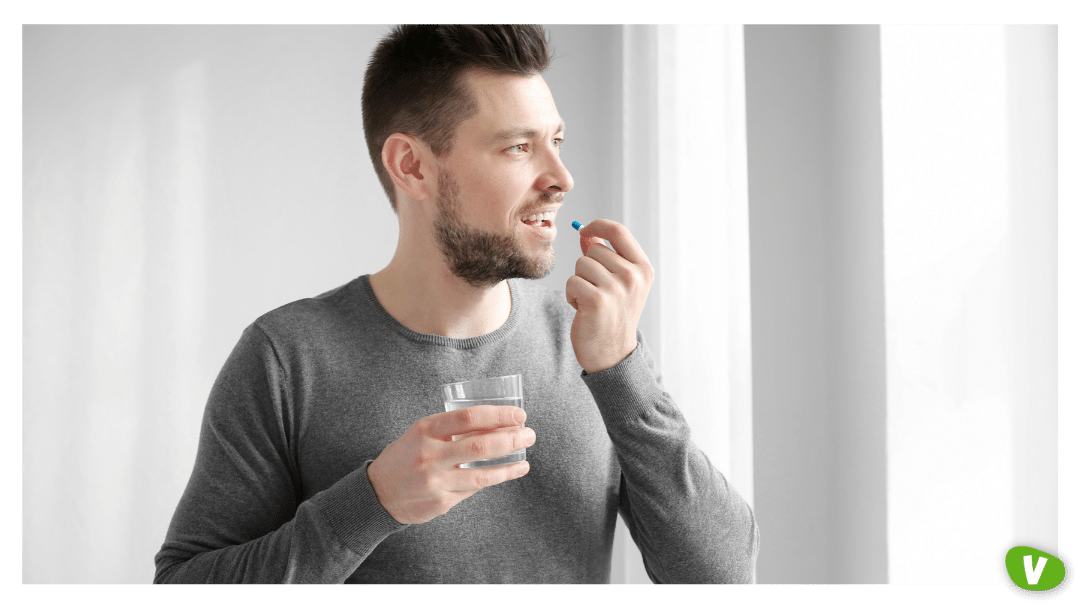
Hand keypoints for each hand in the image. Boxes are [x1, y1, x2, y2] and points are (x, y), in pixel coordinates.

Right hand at [366, 405, 533, 523]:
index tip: (519, 415)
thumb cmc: (406, 456)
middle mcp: (430, 454)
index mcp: (425, 429)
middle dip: (511, 439)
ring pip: (482, 474)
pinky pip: (473, 489)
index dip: (498, 415)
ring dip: (509, 465)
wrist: (378, 493)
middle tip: (529, 434)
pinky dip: (492, 479)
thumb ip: (451, 428)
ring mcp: (435, 480)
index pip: (468, 418)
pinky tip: (507, 473)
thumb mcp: (421, 433)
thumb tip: (495, 423)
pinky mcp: (440, 502)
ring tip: (525, 459)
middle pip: (480, 445)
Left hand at [565, 219, 653, 373]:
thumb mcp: (619, 283)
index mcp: (643, 268)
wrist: (612, 353)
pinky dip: (571, 295)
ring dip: (579, 282)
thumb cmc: (613, 316)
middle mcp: (633, 276)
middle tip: (597, 291)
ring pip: (581, 265)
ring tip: (590, 301)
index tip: (584, 231)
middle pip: (594, 249)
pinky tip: (583, 309)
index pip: (618, 231)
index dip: (598, 225)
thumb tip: (586, 234)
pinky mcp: (597, 301)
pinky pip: (572, 281)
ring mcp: (617, 289)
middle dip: (587, 267)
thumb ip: (606, 257)